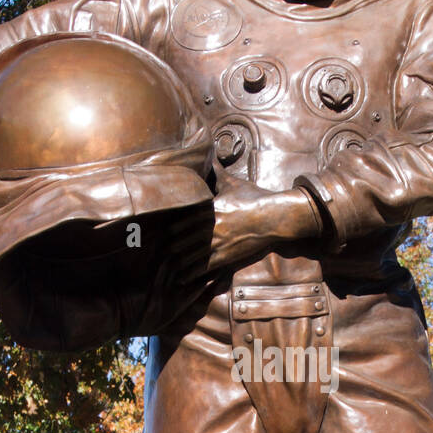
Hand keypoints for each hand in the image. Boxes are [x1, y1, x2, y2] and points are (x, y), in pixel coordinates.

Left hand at [167, 185, 321, 280]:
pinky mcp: (226, 256)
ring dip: (178, 262)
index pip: (178, 220)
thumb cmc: (254, 197)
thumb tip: (210, 154)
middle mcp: (208, 226)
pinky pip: (203, 268)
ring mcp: (217, 242)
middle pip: (179, 240)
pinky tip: (183, 278)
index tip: (158, 234)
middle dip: (169, 248)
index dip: (167, 230)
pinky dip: (191, 274)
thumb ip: (217, 171)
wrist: (274, 216)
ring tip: (168, 268)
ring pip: (188, 256)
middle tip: (158, 254)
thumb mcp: (232, 182)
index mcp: (206, 208)